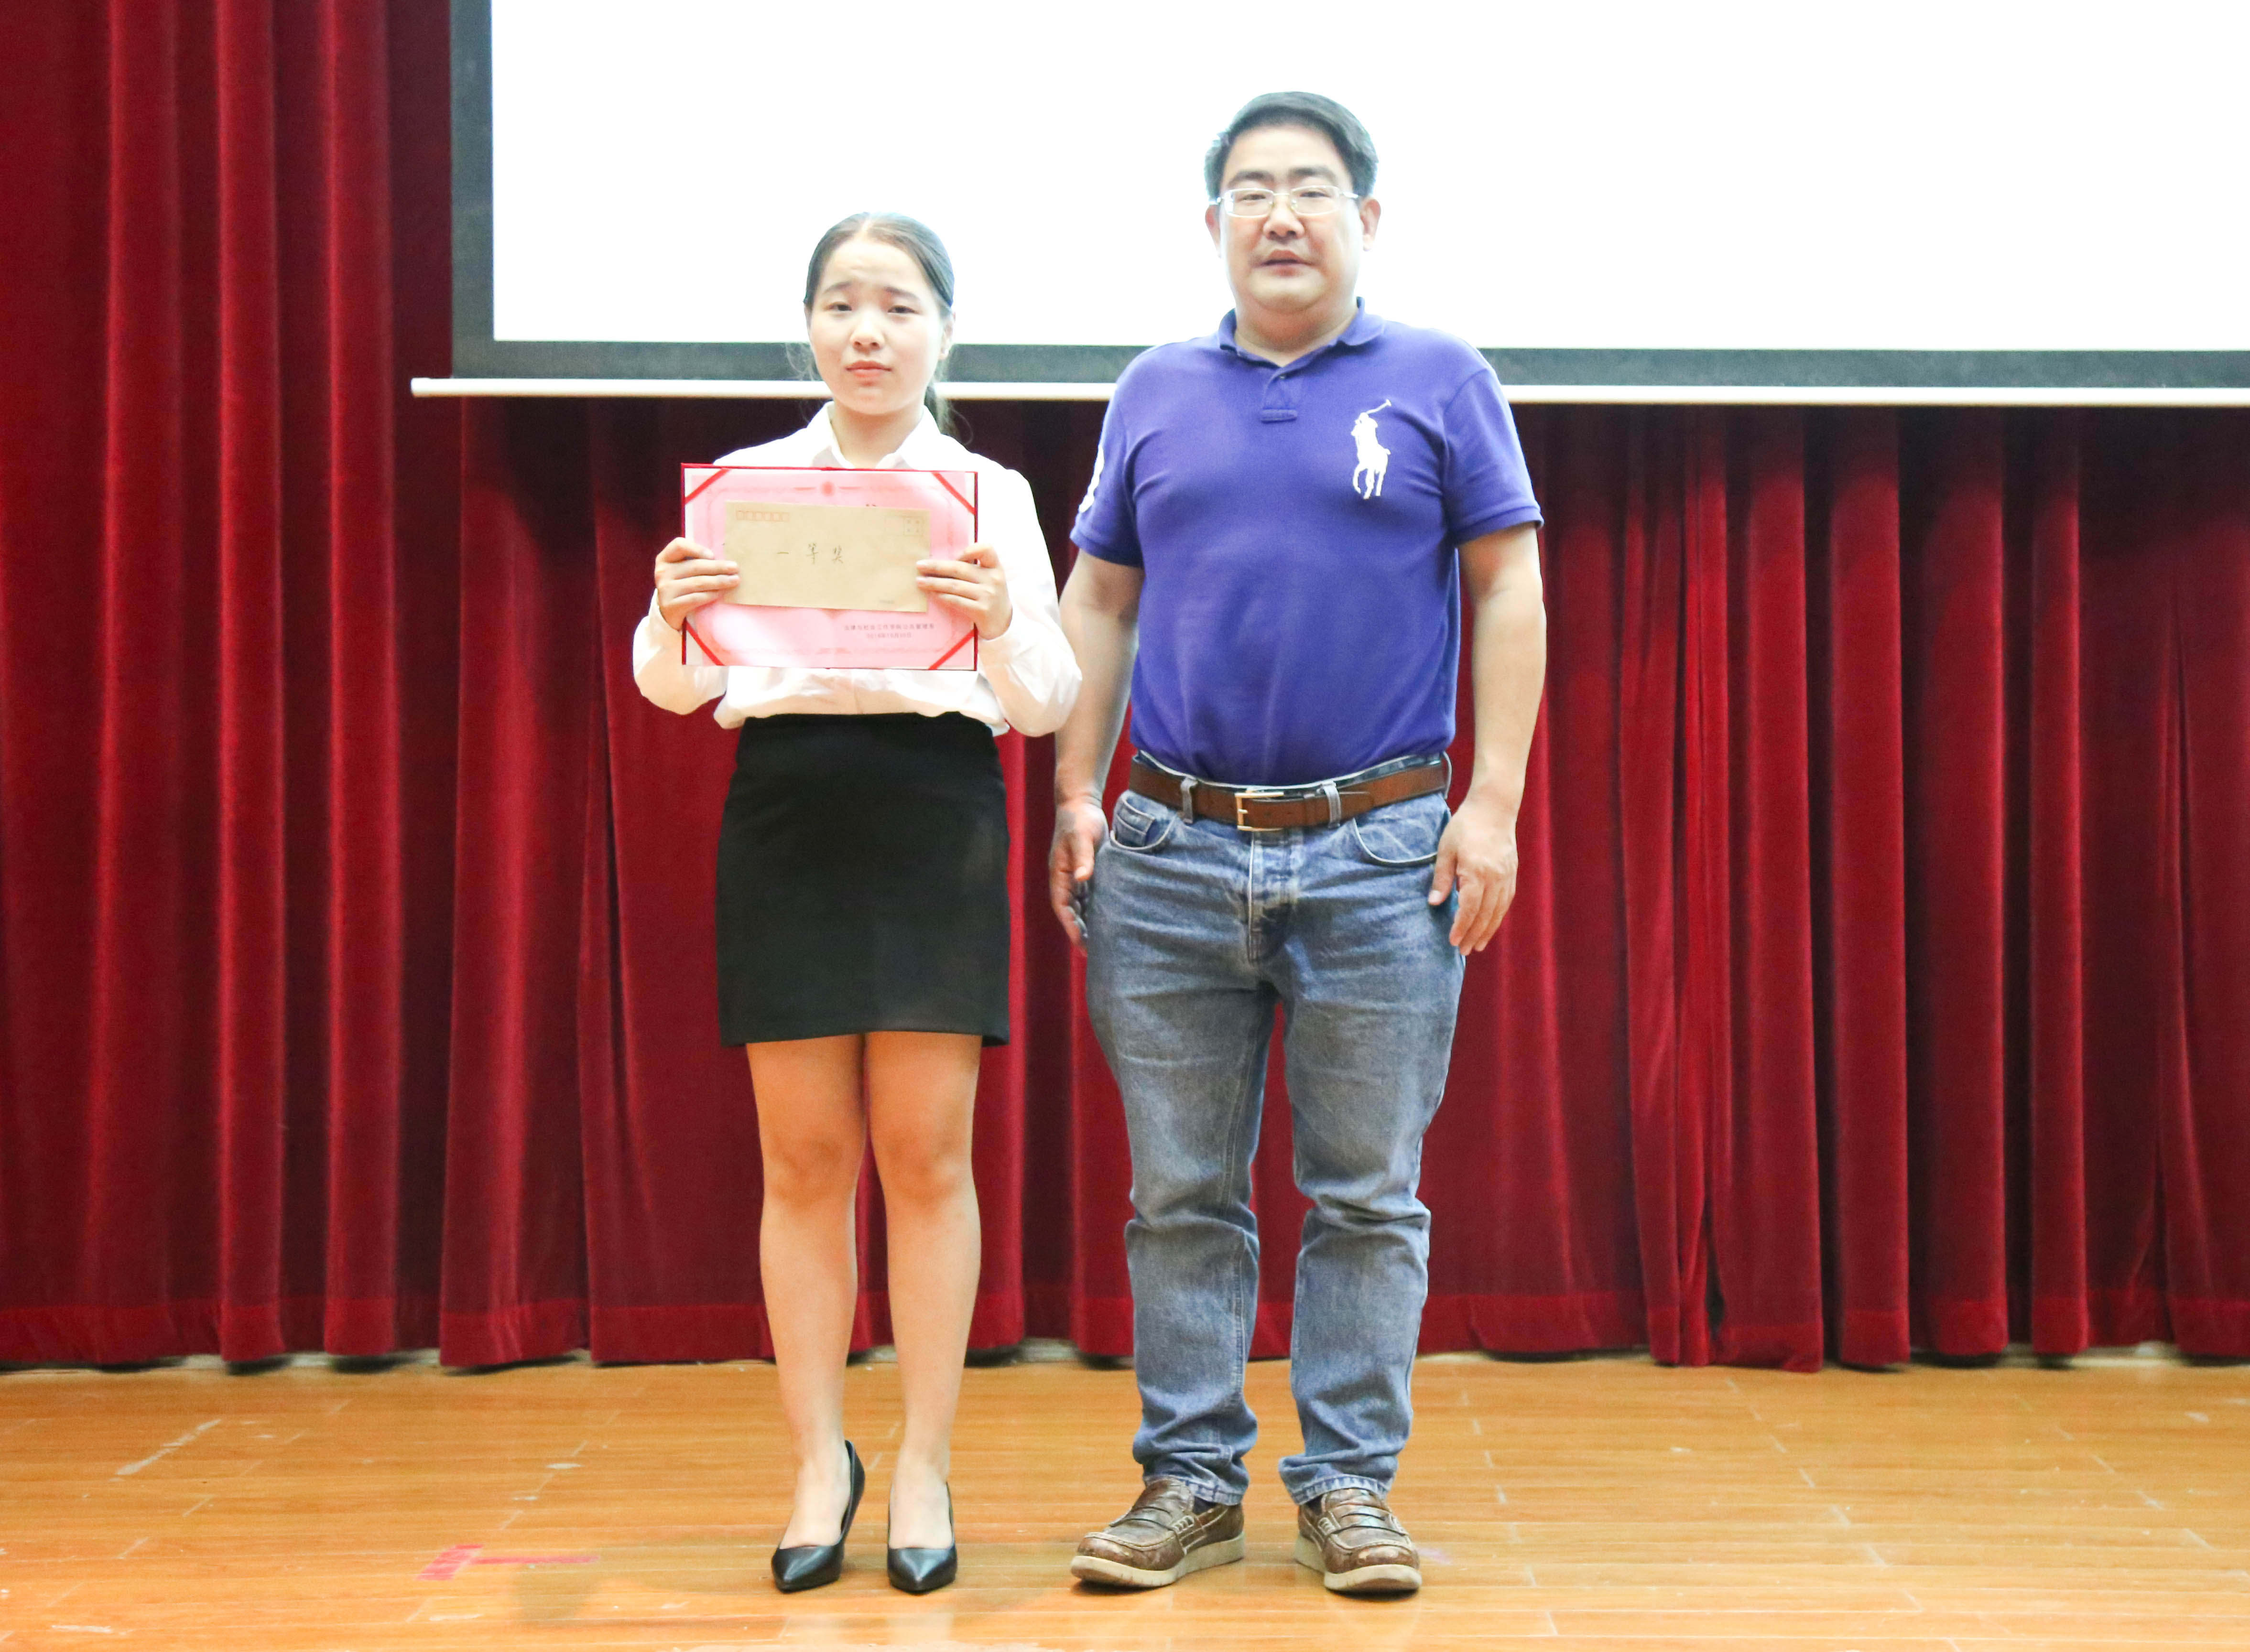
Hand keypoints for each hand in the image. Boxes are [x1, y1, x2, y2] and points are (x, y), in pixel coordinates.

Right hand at [654, 537, 738, 630]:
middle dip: (718, 567)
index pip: (679, 545)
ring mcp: (665, 589)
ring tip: (735, 580)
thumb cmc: (682, 584)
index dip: (697, 549)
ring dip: (719, 581)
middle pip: (694, 566)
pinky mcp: (671, 605)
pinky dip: (711, 594)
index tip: (713, 555)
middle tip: (735, 568)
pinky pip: (696, 598)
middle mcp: (662, 572)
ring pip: (697, 583)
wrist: (669, 610)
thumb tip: (724, 558)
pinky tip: (722, 592)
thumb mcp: (682, 569)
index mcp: (664, 558)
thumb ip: (695, 560)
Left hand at [918, 543, 1012, 638]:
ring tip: (920, 582)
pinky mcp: (981, 610)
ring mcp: (988, 595)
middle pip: (960, 568)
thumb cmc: (989, 596)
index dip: (969, 550)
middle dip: (937, 566)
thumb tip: (940, 564)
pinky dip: (941, 597)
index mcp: (995, 567)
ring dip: (934, 583)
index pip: (986, 549)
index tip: (955, 556)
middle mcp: (993, 579)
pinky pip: (956, 601)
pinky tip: (931, 594)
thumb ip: (974, 568)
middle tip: (920, 566)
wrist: (1002, 623)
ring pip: (955, 585)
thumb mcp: (989, 578)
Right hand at [1048, 796, 1107, 950]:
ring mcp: (1076, 876)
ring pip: (1082, 906)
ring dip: (1089, 923)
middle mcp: (1066, 879)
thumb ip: (1082, 857)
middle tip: (1095, 952)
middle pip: (1071, 912)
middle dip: (1080, 932)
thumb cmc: (1079, 820)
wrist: (1081, 803)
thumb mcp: (1080, 837)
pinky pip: (1091, 896)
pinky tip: (1110, 919)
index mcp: (1059, 875)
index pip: (1063, 907)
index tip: (1080, 944)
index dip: (1070, 927)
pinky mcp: (1088, 871)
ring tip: (1104, 942)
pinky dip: (1098, 908)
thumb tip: (1083, 879)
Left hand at [1427, 793, 1518, 954]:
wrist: (1493, 808)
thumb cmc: (1465, 826)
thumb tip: (1434, 903)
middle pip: (1484, 915)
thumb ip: (1441, 878)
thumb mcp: (1445, 849)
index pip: (1468, 909)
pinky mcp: (1512, 873)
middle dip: (1474, 935)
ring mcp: (1506, 876)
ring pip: (1498, 911)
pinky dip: (1499, 916)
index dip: (1461, 928)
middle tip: (1464, 951)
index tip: (1453, 942)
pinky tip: (1491, 924)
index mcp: (1476, 872)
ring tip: (1478, 945)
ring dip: (1488, 930)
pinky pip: (1506, 901)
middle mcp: (1494, 878)